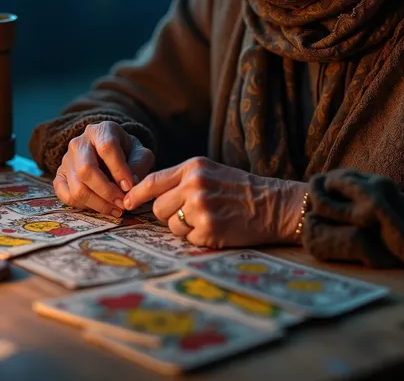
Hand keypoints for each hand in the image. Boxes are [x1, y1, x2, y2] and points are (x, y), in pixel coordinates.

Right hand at [53, 121, 153, 216]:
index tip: (130, 187)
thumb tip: (131, 185)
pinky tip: (101, 207)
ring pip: (77, 187)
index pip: (107, 147)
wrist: (108, 152)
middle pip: (86, 170)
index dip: (119, 169)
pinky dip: (85, 207)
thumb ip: (139, 165)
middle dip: (107, 191)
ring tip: (116, 209)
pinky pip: (66, 196)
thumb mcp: (139, 152)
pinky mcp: (59, 176)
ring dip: (98, 203)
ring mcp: (66, 160)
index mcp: (101, 130)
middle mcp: (79, 143)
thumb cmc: (126, 152)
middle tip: (122, 203)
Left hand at [123, 156, 306, 247]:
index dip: (136, 194)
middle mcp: (194, 185)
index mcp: (193, 167)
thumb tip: (149, 194)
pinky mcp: (209, 229)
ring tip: (208, 219)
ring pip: (171, 225)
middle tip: (191, 213)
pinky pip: (188, 239)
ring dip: (184, 228)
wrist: (273, 204)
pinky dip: (199, 238)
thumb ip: (183, 179)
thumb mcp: (211, 171)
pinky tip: (217, 229)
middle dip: (169, 214)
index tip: (126, 202)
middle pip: (158, 208)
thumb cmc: (240, 189)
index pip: (153, 181)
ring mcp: (201, 208)